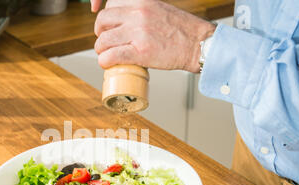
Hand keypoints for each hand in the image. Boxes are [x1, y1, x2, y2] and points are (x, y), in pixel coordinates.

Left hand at [92, 0, 215, 71]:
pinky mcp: (139, 52)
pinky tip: (108, 64)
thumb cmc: (181, 31)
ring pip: (103, 40)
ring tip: (108, 55)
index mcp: (141, 1)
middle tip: (106, 42)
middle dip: (100, 33)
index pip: (110, 4)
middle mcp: (137, 13)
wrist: (197, 44)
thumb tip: (124, 22)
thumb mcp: (158, 9)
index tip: (106, 26)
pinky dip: (105, 62)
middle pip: (103, 21)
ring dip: (101, 50)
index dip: (105, 18)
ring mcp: (137, 32)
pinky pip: (110, 56)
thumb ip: (141, 12)